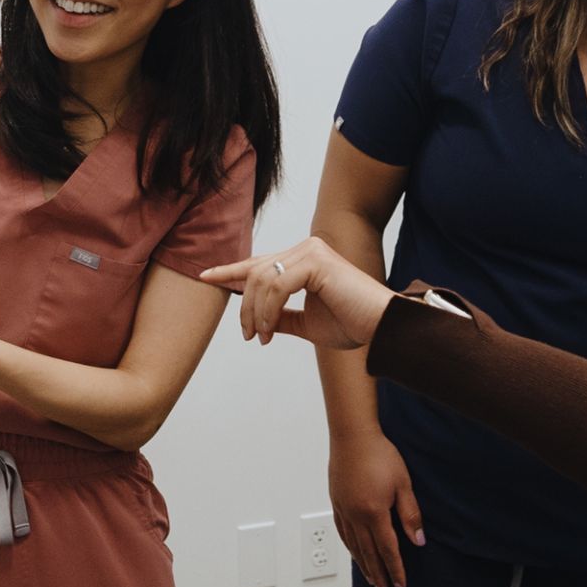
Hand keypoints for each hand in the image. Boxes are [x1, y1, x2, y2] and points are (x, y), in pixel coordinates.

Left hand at [197, 236, 396, 348]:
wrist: (381, 327)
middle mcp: (306, 249)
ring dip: (256, 313)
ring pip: (262, 280)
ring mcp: (311, 251)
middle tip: (249, 336)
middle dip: (245, 306)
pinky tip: (270, 331)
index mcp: (304, 259)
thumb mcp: (308, 324)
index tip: (205, 277)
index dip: (230, 270)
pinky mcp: (316, 261)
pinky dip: (268, 311)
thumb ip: (285, 319)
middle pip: (256, 272)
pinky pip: (277, 286)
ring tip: (262, 337)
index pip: (259, 262)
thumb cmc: (352, 325)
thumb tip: (263, 324)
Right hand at [328, 432, 425, 586]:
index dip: (395, 569)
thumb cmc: (379, 454)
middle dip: (379, 573)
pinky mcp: (337, 502)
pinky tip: (354, 552)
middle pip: (369, 552)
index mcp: (374, 512)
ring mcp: (344, 510)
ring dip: (364, 565)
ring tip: (372, 579)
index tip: (401, 585)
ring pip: (354, 545)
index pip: (387, 549)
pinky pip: (343, 532)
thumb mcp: (403, 483)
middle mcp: (356, 516)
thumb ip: (410, 514)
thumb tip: (418, 540)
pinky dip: (350, 547)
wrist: (352, 435)